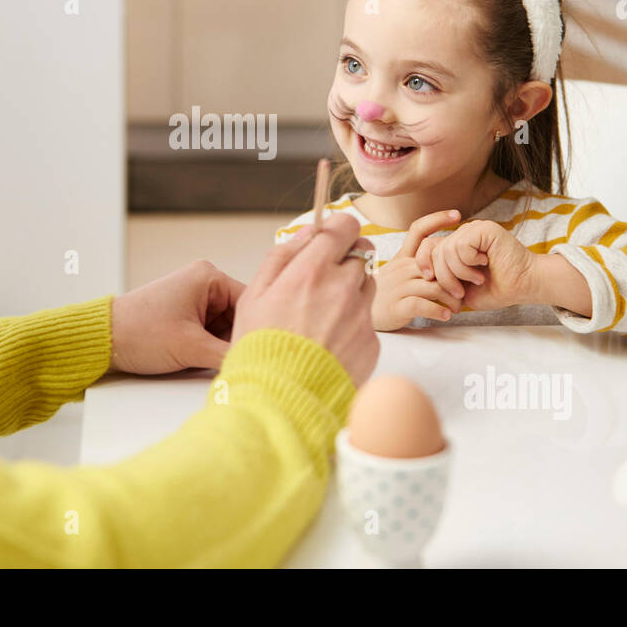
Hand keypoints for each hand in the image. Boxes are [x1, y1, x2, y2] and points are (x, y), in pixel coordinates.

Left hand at [109, 260, 244, 374]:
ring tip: (216, 363)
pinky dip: (209, 348)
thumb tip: (255, 363)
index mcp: (208, 276)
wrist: (102, 340)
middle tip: (238, 363)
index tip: (261, 353)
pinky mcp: (184, 315)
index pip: (250, 302)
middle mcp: (203, 282)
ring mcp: (193, 299)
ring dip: (221, 347)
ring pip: (224, 327)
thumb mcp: (191, 348)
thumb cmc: (140, 333)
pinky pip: (209, 332)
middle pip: (238, 316)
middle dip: (235, 340)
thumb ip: (228, 356)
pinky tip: (203, 361)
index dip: (255, 329)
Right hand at [230, 213, 378, 385]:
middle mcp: (342, 288)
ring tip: (322, 316)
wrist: (280, 401)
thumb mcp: (254, 296)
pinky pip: (367, 321)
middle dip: (346, 259)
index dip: (339, 229)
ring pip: (367, 286)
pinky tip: (329, 342)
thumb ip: (281, 256)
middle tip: (323, 280)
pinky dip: (353, 325)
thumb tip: (306, 233)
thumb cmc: (260, 348)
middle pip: (362, 253)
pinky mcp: (372, 342)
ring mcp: (361, 315)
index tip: (330, 239)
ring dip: (351, 291)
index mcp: (311, 271)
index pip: (346, 226)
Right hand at [371, 209, 464, 330]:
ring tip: (457, 308)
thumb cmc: (385, 294)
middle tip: (469, 287)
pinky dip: (438, 311)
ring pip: (434, 286)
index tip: (457, 214)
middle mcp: (401, 268)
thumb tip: (444, 257)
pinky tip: (446, 315)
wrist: (363, 314)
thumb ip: (417, 263)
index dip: (437, 218)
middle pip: (436, 264)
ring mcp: (398, 287)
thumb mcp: (397, 272)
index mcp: (402, 258)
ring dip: (452, 299)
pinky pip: (422, 305)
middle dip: (457, 276)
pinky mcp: (397, 306)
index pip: (418, 230)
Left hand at [416, 219, 536, 311]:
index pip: (426, 247)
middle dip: (443, 276)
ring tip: (477, 279)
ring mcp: (473, 229)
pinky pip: (461, 246)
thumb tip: (419, 276)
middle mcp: (463, 233)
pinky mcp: (484, 229)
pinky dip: (469, 263)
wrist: (523, 287)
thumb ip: (441, 279)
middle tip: (459, 291)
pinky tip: (484, 265)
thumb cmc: (495, 289)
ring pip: (446, 250)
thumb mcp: (460, 287)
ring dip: (459, 272)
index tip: (430, 280)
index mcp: (456, 245)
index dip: (423, 264)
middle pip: (433, 250)